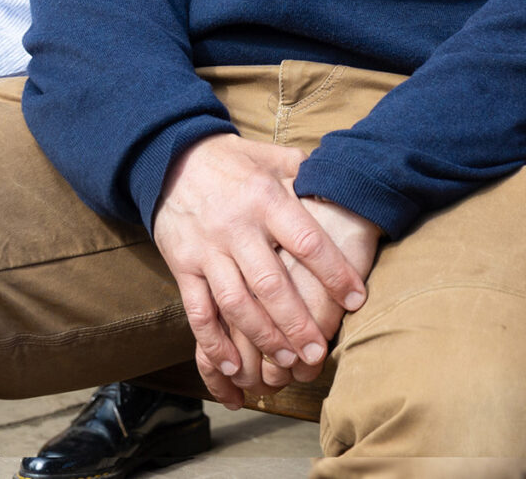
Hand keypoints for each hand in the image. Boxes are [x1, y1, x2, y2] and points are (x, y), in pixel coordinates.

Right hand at [152, 134, 368, 406]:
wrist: (169, 159)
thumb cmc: (233, 162)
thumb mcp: (272, 157)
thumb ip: (306, 174)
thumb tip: (343, 183)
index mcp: (265, 199)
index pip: (306, 241)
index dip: (333, 273)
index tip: (356, 300)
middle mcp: (237, 227)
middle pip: (271, 284)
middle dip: (297, 323)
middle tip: (319, 353)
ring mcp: (207, 250)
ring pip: (236, 304)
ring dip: (262, 338)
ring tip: (286, 362)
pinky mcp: (182, 267)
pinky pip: (198, 311)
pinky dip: (213, 343)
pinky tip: (232, 369)